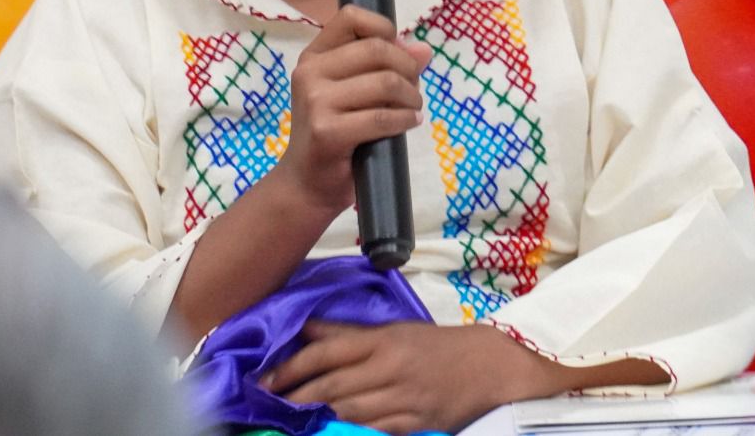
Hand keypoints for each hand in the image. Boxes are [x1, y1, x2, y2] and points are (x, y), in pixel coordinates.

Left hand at [260, 321, 552, 435]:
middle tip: (268, 400)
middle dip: (296, 395)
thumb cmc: (435, 345)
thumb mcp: (393, 331)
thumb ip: (348, 334)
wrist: (487, 367)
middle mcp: (391, 369)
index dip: (292, 366)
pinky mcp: (415, 425)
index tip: (266, 378)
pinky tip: (335, 426)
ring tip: (296, 413)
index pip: (327, 352)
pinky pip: (374, 430)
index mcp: (384, 341)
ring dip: (319, 414)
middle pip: (332, 387)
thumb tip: (306, 329)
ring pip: (349, 412)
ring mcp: (404, 400)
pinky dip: (352, 428)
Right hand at [276, 5, 430, 214]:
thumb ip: (383, 67)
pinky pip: (382, 117)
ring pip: (385, 83)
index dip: (384, 28)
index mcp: (314, 57)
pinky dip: (405, 120)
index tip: (398, 52)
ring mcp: (316, 101)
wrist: (306, 183)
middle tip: (413, 89)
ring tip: (412, 109)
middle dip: (407, 68)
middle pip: (376, 49)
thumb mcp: (353, 93)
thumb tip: (423, 49)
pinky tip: (409, 123)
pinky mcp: (328, 131)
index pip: (351, 17)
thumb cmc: (334, 134)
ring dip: (411, 96)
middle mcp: (310, 72)